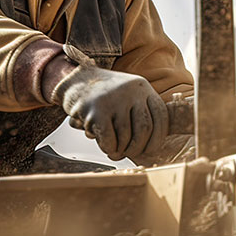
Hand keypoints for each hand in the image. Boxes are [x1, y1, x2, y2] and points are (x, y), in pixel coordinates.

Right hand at [50, 66, 167, 161]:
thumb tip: (153, 146)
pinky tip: (105, 146)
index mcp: (142, 87)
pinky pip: (109, 139)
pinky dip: (108, 148)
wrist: (74, 80)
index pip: (161, 116)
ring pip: (126, 137)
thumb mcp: (128, 96)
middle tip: (130, 154)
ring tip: (114, 151)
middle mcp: (131, 90)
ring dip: (120, 150)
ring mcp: (114, 99)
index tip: (150, 149)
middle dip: (138, 148)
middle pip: (145, 128)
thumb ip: (142, 113)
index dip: (159, 137)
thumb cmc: (104, 96)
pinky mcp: (97, 109)